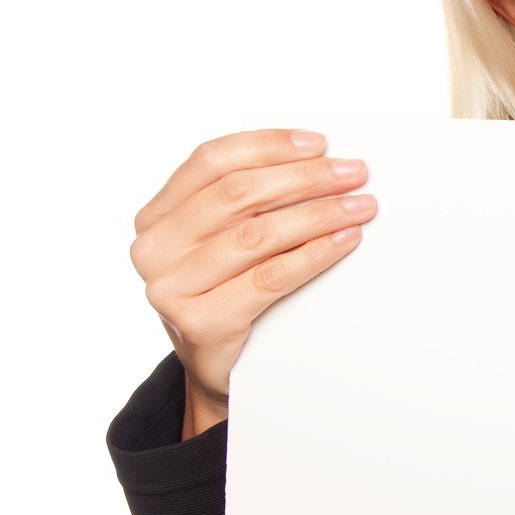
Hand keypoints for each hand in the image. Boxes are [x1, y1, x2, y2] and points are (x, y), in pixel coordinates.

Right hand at [129, 129, 376, 439]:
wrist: (219, 370)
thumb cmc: (229, 292)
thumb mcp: (223, 240)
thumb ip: (248, 201)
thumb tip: (320, 159)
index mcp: (156, 216)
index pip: (211, 161)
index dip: (268, 145)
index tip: (319, 143)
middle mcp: (154, 249)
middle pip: (237, 194)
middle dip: (304, 177)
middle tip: (354, 172)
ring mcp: (170, 288)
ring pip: (257, 234)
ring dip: (318, 214)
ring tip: (360, 206)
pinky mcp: (199, 322)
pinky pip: (269, 278)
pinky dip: (314, 254)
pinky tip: (345, 240)